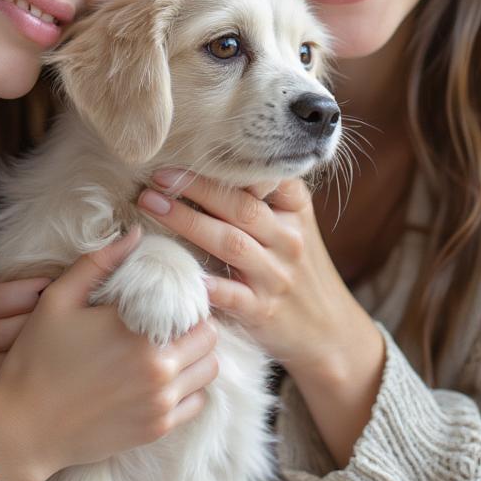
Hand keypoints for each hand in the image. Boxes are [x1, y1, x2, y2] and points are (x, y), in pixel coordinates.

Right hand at [0, 229, 219, 480]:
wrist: (23, 429)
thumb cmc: (36, 358)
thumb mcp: (59, 299)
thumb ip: (100, 262)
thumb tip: (136, 234)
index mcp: (137, 331)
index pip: (192, 306)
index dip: (186, 297)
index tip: (172, 295)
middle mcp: (158, 368)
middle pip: (208, 337)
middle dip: (195, 324)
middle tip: (173, 320)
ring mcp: (160, 403)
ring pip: (208, 370)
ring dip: (197, 355)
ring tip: (172, 346)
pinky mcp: (156, 429)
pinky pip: (196, 404)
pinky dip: (189, 388)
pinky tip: (165, 378)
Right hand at [0, 240, 49, 427]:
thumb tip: (18, 245)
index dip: (11, 269)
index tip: (43, 272)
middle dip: (29, 296)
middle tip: (59, 292)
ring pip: (2, 341)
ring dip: (34, 327)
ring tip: (59, 317)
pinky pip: (4, 371)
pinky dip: (28, 360)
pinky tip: (47, 350)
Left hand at [136, 172, 383, 466]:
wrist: (329, 329)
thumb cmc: (296, 265)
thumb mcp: (293, 223)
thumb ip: (262, 195)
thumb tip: (207, 162)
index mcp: (295, 209)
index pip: (264, 177)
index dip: (226, 165)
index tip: (187, 152)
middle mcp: (288, 239)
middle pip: (239, 206)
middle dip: (194, 189)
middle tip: (156, 177)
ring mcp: (277, 275)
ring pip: (230, 242)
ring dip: (187, 221)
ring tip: (151, 205)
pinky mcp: (263, 310)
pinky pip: (232, 295)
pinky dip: (207, 283)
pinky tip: (179, 270)